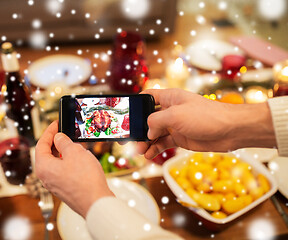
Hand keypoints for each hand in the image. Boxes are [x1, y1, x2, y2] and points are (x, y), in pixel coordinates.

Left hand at [35, 121, 113, 217]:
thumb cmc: (85, 180)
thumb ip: (64, 142)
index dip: (49, 132)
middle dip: (58, 143)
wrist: (96, 202)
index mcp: (43, 167)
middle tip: (67, 134)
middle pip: (48, 154)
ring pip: (58, 163)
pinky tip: (83, 161)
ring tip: (78, 147)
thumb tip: (58, 138)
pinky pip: (65, 171)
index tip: (56, 124)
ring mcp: (55, 184)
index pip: (41, 144)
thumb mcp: (74, 152)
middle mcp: (46, 177)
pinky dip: (71, 163)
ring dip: (67, 153)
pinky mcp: (65, 189)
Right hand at [137, 89, 275, 158]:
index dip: (136, 104)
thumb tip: (147, 132)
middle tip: (130, 139)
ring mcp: (175, 125)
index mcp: (169, 97)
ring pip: (154, 133)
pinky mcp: (180, 137)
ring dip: (146, 142)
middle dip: (138, 129)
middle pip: (148, 118)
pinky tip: (149, 155)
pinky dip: (155, 149)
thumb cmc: (206, 116)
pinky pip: (163, 143)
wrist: (230, 130)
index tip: (125, 115)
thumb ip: (156, 121)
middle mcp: (170, 110)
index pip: (147, 97)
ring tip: (140, 151)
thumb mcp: (176, 115)